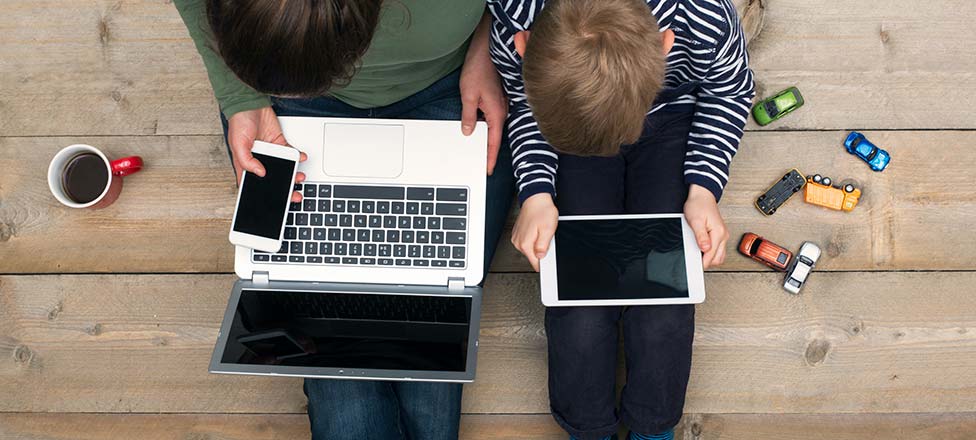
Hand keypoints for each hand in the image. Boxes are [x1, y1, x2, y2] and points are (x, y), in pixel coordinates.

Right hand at [227, 107, 306, 201]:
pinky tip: (300, 158)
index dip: (263, 194)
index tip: (275, 202)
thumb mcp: (238, 144)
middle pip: (273, 179)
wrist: (250, 104)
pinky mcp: (280, 144)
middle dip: (284, 188)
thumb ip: (247, 160)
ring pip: (284, 169)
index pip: (254, 184)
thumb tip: (260, 172)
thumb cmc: (239, 122)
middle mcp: (259, 160)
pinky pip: (290, 153)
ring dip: (293, 174)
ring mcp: (271, 153)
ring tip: (299, 177)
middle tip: (294, 194)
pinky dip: (297, 156)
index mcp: (246, 164)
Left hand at [460, 11, 507, 175]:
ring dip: (486, 137)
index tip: (487, 170)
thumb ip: (468, 116)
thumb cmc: (479, 68)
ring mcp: (500, 105)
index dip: (489, 158)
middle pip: (495, 137)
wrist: (486, 50)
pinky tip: (476, 127)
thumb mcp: (468, 95)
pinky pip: (492, 117)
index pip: (493, 142)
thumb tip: (468, 131)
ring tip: (476, 149)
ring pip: (493, 127)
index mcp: (496, 113)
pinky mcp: (497, 99)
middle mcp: (502, 111)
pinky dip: (485, 125)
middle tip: (480, 164)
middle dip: (488, 151)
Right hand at [511, 193, 558, 271]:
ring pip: (531, 249)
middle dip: (542, 250)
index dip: (545, 261)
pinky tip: (537, 229)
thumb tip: (540, 256)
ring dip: (538, 243)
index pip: (535, 263)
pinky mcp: (518, 234)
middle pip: (533, 256)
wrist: (536, 198)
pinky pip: (528, 242)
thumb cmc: (542, 211)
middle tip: (546, 237)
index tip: (548, 254)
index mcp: (525, 244)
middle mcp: (518, 242)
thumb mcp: (548, 229)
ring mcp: (517, 238)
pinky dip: (534, 238)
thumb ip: (543, 246)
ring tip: (541, 231)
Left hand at [684, 184, 728, 268]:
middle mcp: (723, 235)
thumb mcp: (695, 221)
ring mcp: (723, 235)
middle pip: (718, 259)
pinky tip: (703, 249)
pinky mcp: (720, 234)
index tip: (694, 265)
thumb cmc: (698, 205)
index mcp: (718, 233)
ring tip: (698, 254)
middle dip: (707, 262)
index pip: (711, 256)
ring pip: (719, 255)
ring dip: (710, 257)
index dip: (702, 262)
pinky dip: (711, 252)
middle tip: (695, 259)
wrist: (702, 196)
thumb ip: (701, 236)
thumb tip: (705, 249)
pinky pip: (718, 249)